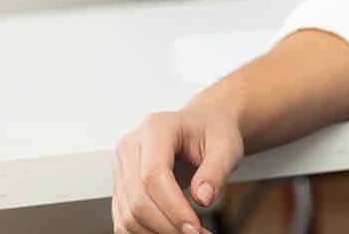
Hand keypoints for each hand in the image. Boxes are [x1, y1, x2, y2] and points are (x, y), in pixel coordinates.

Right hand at [112, 107, 243, 233]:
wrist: (203, 126)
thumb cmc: (213, 132)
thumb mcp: (226, 146)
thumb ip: (217, 170)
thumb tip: (203, 198)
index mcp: (156, 128)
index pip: (154, 177)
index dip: (173, 208)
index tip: (195, 228)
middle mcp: (131, 147)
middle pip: (138, 201)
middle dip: (168, 227)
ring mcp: (122, 168)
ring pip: (128, 216)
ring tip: (189, 233)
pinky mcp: (121, 187)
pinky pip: (125, 221)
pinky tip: (171, 231)